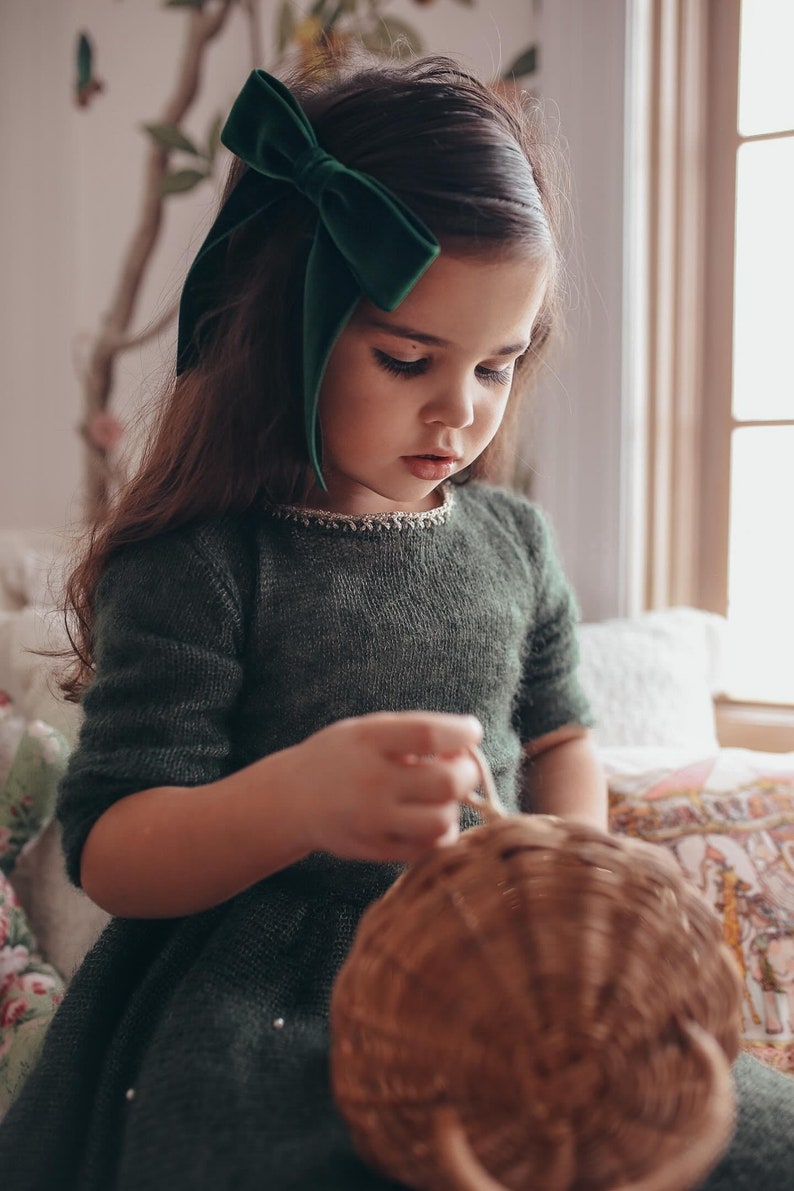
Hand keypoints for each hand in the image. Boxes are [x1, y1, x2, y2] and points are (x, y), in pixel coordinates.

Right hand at [290, 711, 483, 862]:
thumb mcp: (368, 729)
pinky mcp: (376, 850)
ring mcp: (373, 821)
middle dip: (467, 773)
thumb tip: (468, 745)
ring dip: (453, 806)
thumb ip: (414, 732)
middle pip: (446, 783)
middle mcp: (370, 782)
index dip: (462, 732)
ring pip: (443, 821)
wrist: (292, 799)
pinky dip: (439, 832)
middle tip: (461, 768)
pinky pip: (429, 847)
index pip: (429, 735)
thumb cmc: (342, 756)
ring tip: (440, 797)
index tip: (472, 731)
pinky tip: (427, 817)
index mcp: (368, 741)